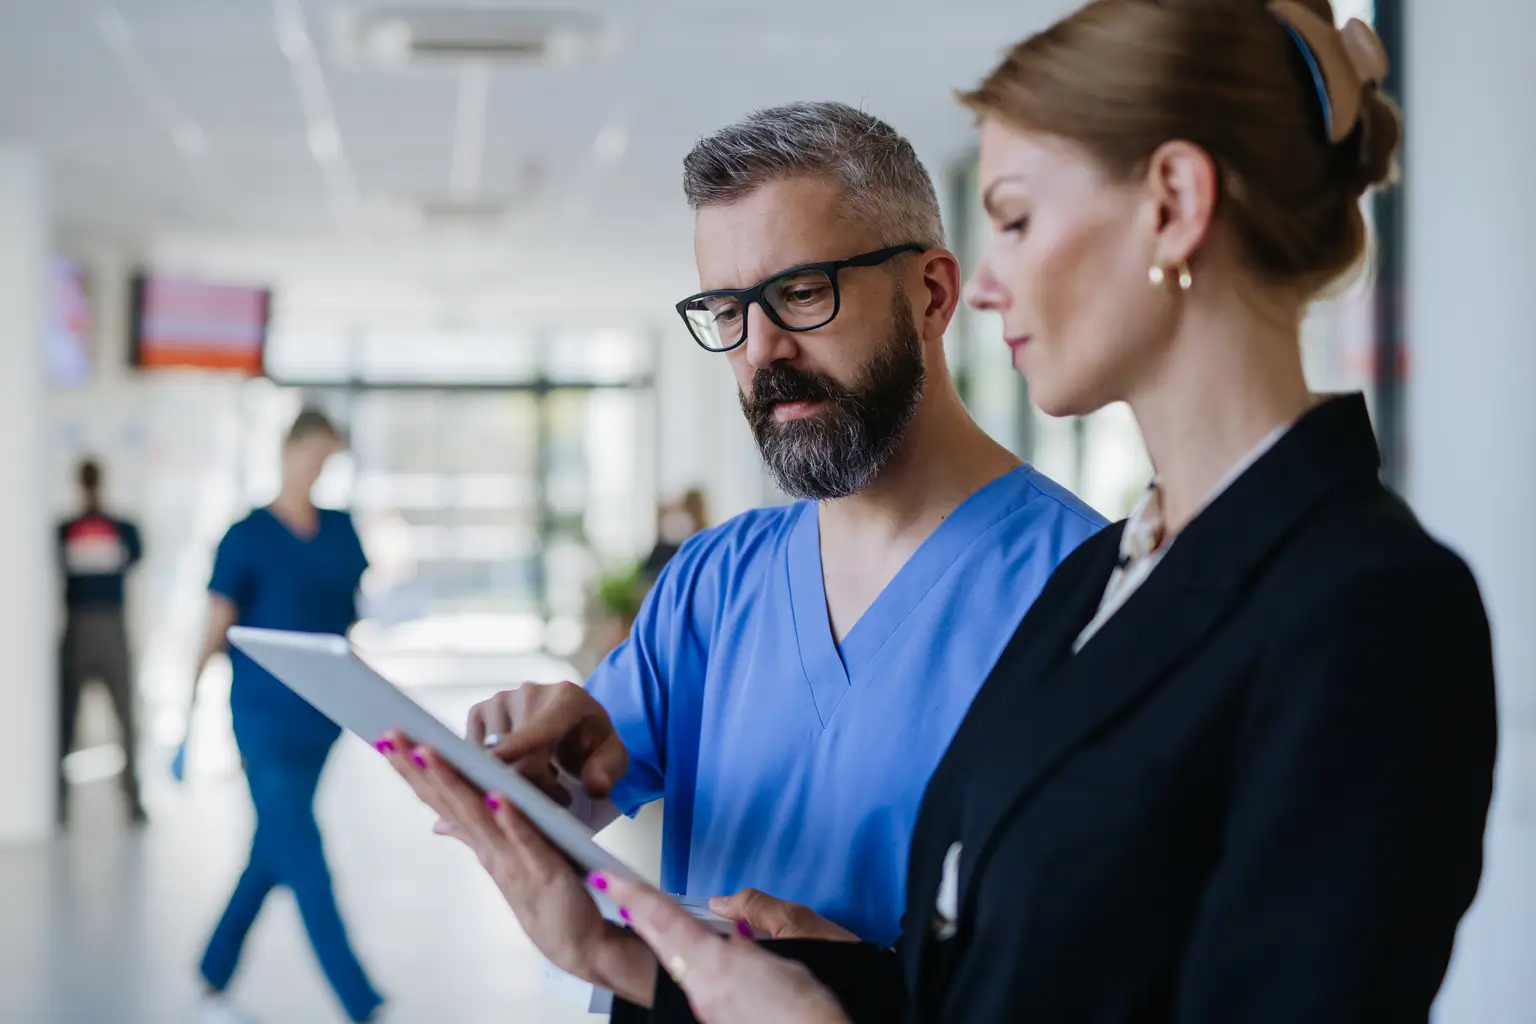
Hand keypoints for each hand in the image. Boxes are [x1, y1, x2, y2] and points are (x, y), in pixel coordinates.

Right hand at [378, 732, 654, 1002]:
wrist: (579, 942)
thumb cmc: (544, 893)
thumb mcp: (504, 859)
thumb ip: (474, 836)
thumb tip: (438, 820)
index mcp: (482, 841)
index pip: (441, 800)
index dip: (413, 771)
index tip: (388, 738)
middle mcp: (490, 850)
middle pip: (449, 803)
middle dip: (419, 769)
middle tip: (390, 735)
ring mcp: (513, 862)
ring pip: (479, 817)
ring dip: (454, 784)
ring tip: (430, 752)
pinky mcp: (545, 871)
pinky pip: (526, 841)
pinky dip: (511, 819)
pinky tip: (497, 796)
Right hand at [466, 682, 627, 804]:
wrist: (574, 726)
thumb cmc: (592, 745)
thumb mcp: (613, 758)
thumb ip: (608, 771)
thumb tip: (596, 786)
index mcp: (568, 698)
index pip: (543, 727)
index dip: (521, 744)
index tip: (499, 759)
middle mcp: (529, 691)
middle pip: (516, 753)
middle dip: (532, 786)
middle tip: (557, 798)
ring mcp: (500, 699)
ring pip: (491, 756)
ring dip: (511, 781)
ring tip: (541, 779)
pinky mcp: (479, 712)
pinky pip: (473, 754)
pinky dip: (489, 771)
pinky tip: (516, 770)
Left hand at [604, 872, 852, 1023]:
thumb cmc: (809, 1011)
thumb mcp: (786, 960)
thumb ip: (750, 945)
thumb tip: (735, 937)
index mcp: (718, 967)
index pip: (665, 922)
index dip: (635, 898)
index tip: (608, 880)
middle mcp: (703, 991)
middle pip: (662, 943)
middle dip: (638, 914)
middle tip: (613, 890)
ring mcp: (706, 1009)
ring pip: (679, 964)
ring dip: (666, 939)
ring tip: (651, 913)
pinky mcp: (715, 1020)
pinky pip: (697, 984)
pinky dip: (691, 963)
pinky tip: (701, 958)